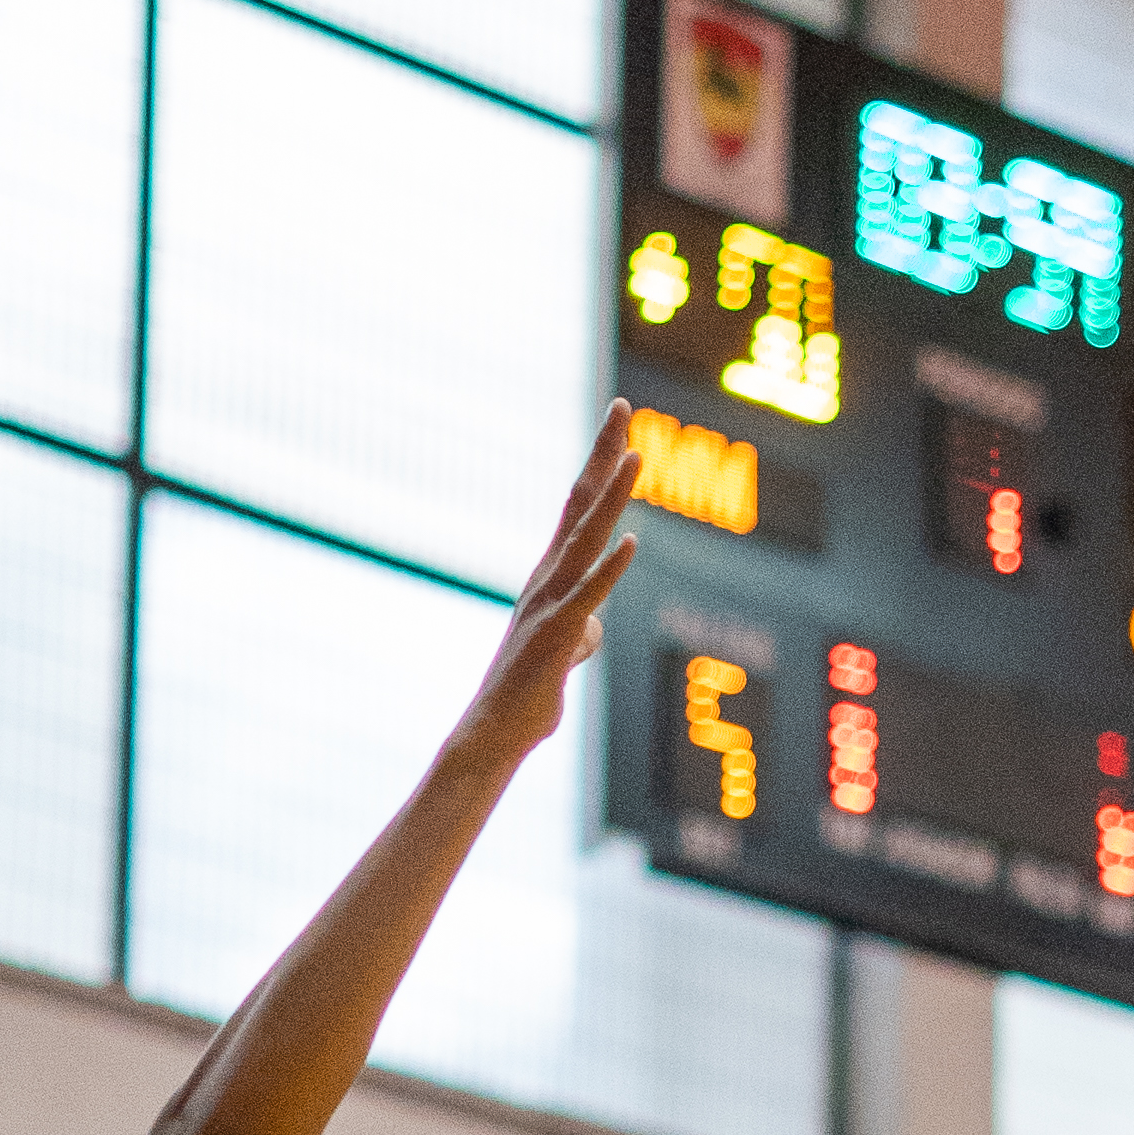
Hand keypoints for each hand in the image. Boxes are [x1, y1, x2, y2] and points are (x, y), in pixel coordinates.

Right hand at [455, 408, 645, 778]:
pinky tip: (632, 544)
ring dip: (612, 498)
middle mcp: (549, 577)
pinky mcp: (557, 635)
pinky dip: (609, 569)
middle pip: (581, 503)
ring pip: (585, 540)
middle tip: (621, 405)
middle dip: (604, 453)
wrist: (497, 729)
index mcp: (553, 574)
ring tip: (637, 457)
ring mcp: (551, 602)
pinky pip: (587, 596)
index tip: (622, 423)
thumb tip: (591, 628)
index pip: (581, 507)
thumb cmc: (530, 690)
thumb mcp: (566, 651)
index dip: (602, 463)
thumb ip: (581, 630)